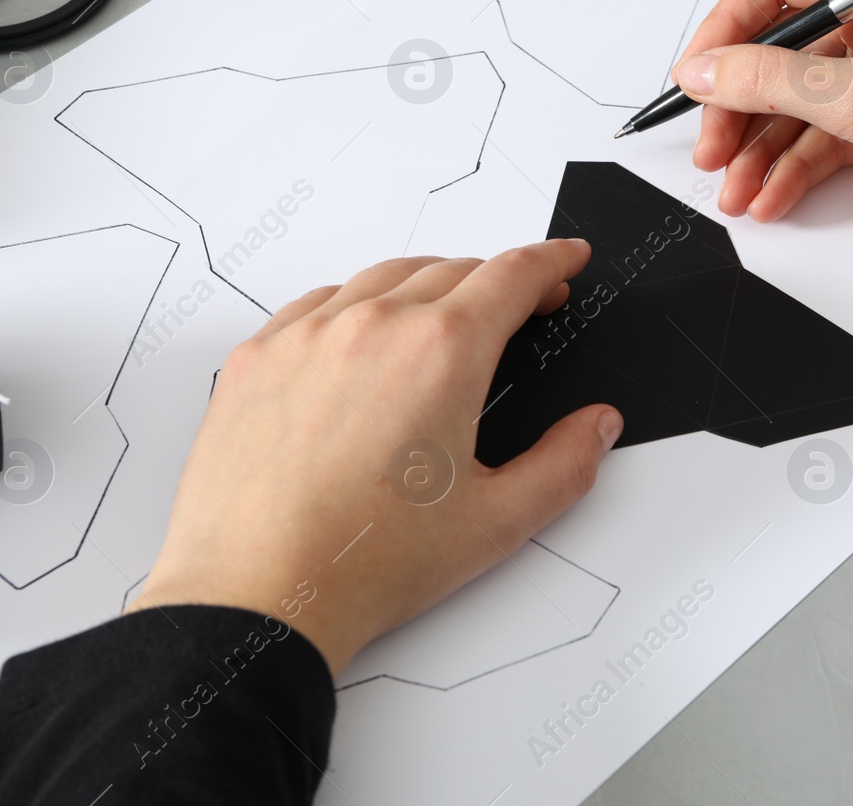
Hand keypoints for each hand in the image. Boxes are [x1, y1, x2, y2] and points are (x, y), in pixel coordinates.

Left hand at [125, 240, 623, 672]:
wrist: (256, 594)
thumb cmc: (367, 564)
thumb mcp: (496, 524)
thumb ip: (563, 465)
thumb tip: (596, 426)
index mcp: (443, 352)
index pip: (512, 276)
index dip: (550, 262)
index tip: (566, 259)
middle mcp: (374, 324)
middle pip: (452, 270)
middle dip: (497, 282)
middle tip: (520, 307)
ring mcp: (307, 334)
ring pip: (383, 279)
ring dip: (427, 286)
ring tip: (444, 318)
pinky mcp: (257, 357)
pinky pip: (317, 304)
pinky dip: (355, 306)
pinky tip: (363, 339)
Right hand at [671, 0, 852, 294]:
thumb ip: (770, 79)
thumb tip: (704, 69)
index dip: (729, 25)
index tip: (698, 76)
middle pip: (783, 46)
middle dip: (740, 102)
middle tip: (710, 148)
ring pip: (800, 100)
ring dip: (761, 147)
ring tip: (734, 191)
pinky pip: (826, 136)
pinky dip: (794, 167)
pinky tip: (771, 198)